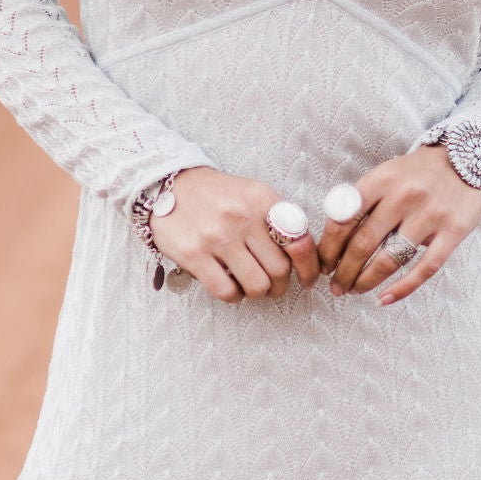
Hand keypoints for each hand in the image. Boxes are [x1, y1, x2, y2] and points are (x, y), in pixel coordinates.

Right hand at [150, 167, 323, 303]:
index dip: (309, 268)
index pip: (299, 242)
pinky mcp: (194, 254)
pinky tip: (231, 287)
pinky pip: (225, 290)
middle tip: (274, 285)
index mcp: (262, 201)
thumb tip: (304, 252)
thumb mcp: (253, 194)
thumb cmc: (218, 195)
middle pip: (279, 270)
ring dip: (258, 293)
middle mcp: (242, 218)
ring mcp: (217, 238)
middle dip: (281, 285)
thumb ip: (278, 219)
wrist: (170, 184)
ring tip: (252, 286)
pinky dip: (234, 296)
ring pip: (256, 284)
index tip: (308, 279)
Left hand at [317, 147, 480, 303]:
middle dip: (344, 271)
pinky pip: (425, 268)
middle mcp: (404, 196)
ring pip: (391, 259)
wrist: (468, 158)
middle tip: (336, 286)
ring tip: (355, 290)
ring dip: (367, 281)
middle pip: (364, 243)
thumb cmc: (418, 173)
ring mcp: (430, 214)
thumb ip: (363, 201)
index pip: (344, 220)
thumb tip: (333, 240)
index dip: (329, 248)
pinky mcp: (453, 231)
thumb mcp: (387, 174)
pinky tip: (384, 299)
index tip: (323, 265)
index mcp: (381, 180)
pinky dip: (403, 288)